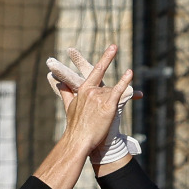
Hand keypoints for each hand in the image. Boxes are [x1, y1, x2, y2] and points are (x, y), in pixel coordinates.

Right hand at [53, 45, 136, 163]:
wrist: (78, 141)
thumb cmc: (75, 127)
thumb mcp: (69, 107)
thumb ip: (65, 93)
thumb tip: (58, 83)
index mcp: (83, 90)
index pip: (95, 70)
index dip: (105, 58)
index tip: (112, 48)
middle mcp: (91, 91)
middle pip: (106, 85)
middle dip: (107, 67)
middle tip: (114, 46)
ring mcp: (99, 97)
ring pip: (112, 92)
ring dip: (114, 100)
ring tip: (104, 114)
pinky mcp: (108, 106)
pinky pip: (118, 91)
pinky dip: (124, 81)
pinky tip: (130, 72)